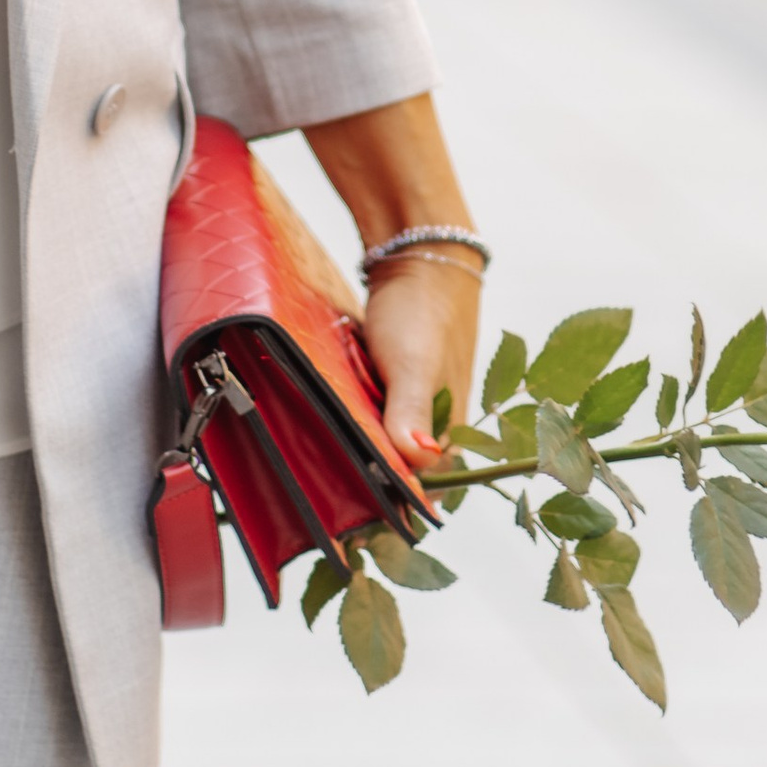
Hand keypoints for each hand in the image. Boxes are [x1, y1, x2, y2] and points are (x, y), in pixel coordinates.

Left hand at [302, 94, 483, 472]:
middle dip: (362, 479)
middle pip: (398, 475)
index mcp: (450, 433)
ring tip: (315, 447)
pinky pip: (369, 414)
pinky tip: (327, 411)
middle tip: (319, 475)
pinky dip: (350, 417)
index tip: (343, 513)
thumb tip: (417, 460)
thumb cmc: (424, 310)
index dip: (388, 508)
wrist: (420, 253)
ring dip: (353, 447)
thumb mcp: (414, 364)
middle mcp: (434, 426)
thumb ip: (413, 414)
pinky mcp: (393, 385)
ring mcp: (413, 406)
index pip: (424, 496)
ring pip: (380, 445)